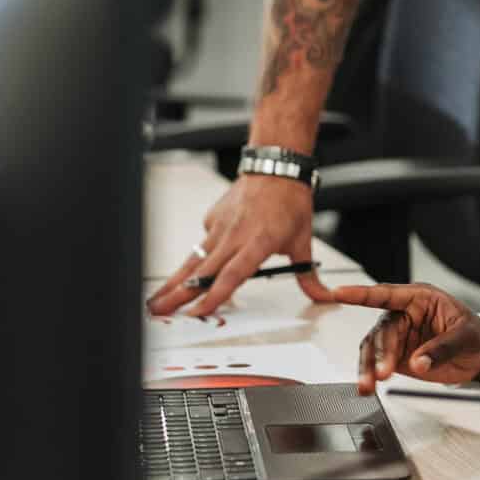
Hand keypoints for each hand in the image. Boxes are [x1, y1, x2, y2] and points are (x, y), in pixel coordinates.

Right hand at [148, 174, 334, 316]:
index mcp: (259, 243)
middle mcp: (235, 236)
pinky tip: (193, 266)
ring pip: (193, 260)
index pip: (233, 275)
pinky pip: (203, 243)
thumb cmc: (290, 201)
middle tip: (158, 312)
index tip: (199, 312)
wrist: (276, 167)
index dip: (215, 295)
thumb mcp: (303, 241)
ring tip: (155, 300)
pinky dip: (198, 256)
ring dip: (173, 282)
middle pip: (202, 272)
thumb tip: (324, 296)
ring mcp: (220, 226)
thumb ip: (309, 276)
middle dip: (178, 295)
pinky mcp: (211, 218)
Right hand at [336, 283, 479, 391]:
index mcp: (420, 299)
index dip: (362, 294)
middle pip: (382, 329)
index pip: (387, 294)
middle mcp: (405, 315)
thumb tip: (419, 362)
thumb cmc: (476, 336)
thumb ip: (443, 347)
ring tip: (369, 384)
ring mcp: (399, 337)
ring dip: (368, 366)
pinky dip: (370, 374)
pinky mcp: (396, 357)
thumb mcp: (466, 335)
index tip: (341, 293)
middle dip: (381, 351)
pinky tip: (368, 385)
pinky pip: (376, 363)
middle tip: (385, 371)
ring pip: (373, 348)